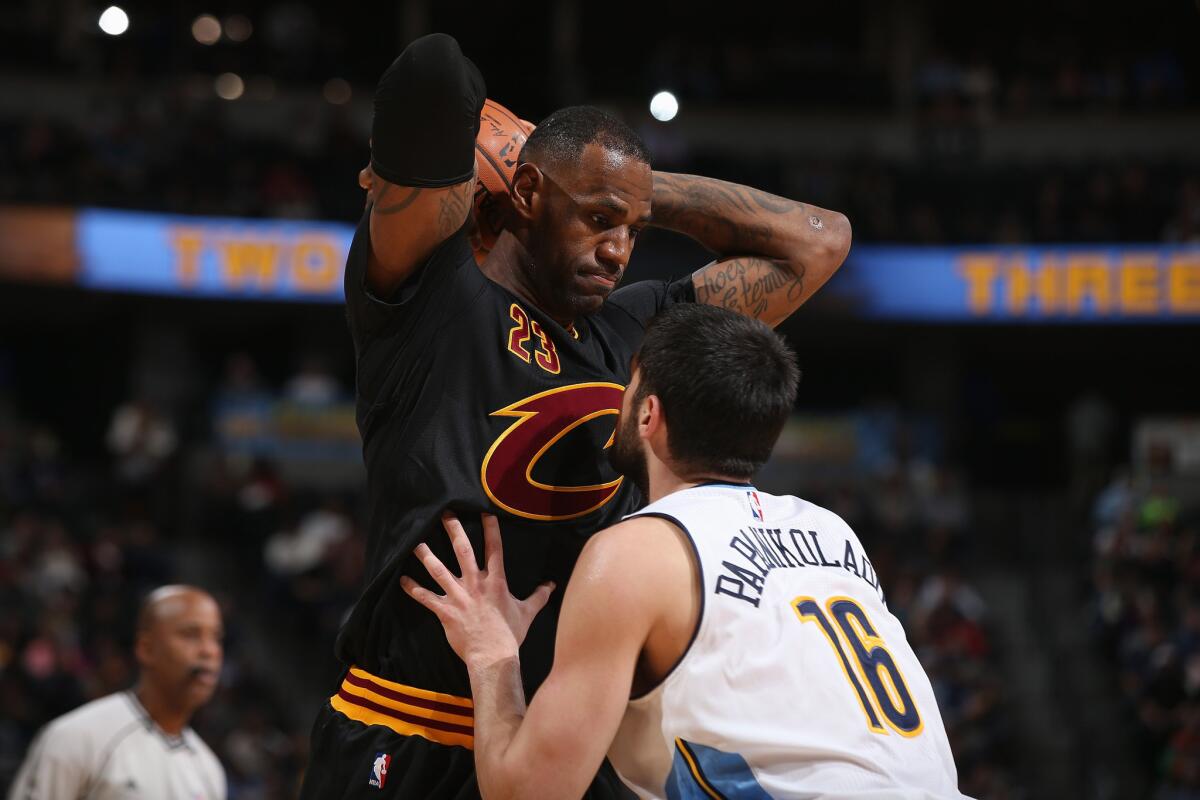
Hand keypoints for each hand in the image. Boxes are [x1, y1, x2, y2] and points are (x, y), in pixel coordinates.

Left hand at [401, 513, 554, 668]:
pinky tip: (401, 580)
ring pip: (439, 570)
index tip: (484, 512)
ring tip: (415, 543)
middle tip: (444, 514)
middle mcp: (475, 584)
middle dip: (453, 531)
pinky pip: (426, 598)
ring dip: (426, 556)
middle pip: (463, 551)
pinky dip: (413, 589)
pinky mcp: (446, 611)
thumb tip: (551, 585)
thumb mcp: (528, 612)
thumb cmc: (510, 634)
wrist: (493, 656)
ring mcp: (459, 597)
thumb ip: (539, 596)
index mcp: (495, 581)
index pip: (494, 549)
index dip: (490, 529)